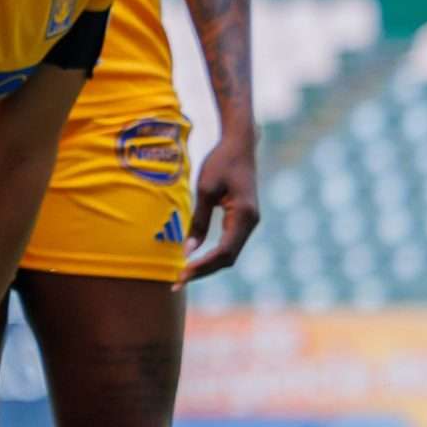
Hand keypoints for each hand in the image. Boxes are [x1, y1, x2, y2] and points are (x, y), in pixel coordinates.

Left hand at [186, 123, 260, 277]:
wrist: (239, 144)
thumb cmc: (220, 162)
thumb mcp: (204, 189)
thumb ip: (198, 220)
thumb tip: (188, 250)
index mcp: (245, 215)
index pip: (223, 251)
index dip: (201, 266)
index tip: (181, 274)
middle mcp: (251, 222)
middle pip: (228, 258)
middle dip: (203, 271)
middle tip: (176, 282)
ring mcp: (249, 222)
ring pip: (229, 253)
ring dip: (207, 266)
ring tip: (182, 276)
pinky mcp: (242, 219)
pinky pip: (228, 244)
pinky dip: (212, 255)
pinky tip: (194, 260)